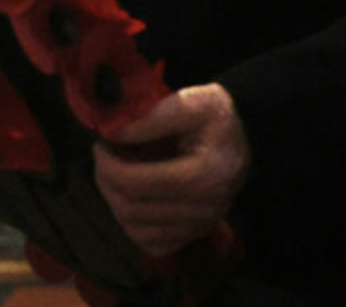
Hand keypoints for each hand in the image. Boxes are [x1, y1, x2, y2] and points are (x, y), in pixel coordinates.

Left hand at [94, 83, 249, 258]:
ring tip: (116, 173)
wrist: (243, 139)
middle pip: (132, 208)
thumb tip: (111, 133)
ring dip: (115, 200)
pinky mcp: (194, 236)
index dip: (108, 164)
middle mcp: (206, 209)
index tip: (101, 144)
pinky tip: (134, 197)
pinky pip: (150, 243)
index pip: (136, 182)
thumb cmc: (215, 117)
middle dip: (106, 180)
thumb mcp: (190, 102)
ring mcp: (200, 227)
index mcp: (206, 175)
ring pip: (135, 228)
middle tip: (104, 156)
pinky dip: (132, 224)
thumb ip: (150, 118)